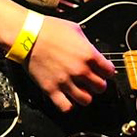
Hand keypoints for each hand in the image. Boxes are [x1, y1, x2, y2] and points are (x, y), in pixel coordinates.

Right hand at [0, 0, 114, 112]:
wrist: (27, 35)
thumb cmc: (49, 29)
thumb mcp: (75, 29)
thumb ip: (87, 44)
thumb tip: (91, 50)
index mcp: (88, 54)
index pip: (109, 72)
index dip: (107, 72)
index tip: (103, 72)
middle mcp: (80, 70)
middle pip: (101, 87)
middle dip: (98, 84)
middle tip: (92, 81)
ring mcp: (66, 81)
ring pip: (86, 100)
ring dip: (85, 96)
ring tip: (80, 90)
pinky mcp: (51, 89)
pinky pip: (66, 107)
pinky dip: (69, 105)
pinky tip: (67, 98)